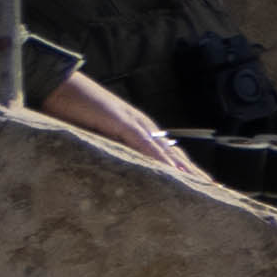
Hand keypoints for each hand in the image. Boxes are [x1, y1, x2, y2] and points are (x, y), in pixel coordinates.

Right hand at [36, 66, 192, 177]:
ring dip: (185, 169)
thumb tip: (117, 170)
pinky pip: (145, 143)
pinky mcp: (122, 122)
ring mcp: (135, 124)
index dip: (186, 171)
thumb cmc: (74, 111)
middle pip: (175, 155)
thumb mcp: (95, 137)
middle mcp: (143, 128)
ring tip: (204, 186)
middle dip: (196, 173)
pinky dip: (160, 158)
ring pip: (166, 151)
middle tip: (217, 191)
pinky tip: (173, 171)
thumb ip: (110, 150)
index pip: (168, 156)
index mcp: (139, 133)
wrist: (59, 86)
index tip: (204, 187)